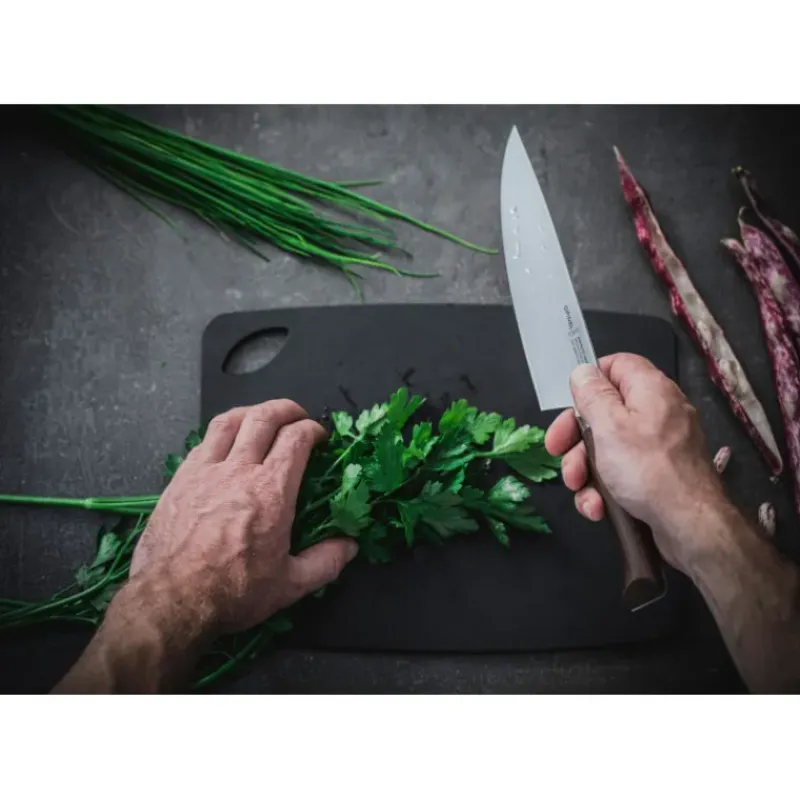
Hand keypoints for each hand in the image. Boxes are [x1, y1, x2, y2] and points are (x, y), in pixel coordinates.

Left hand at [129, 399, 357, 636]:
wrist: (172, 601)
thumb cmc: (234, 592)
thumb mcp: (291, 585)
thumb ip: (326, 561)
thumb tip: (349, 545)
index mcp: (272, 491)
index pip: (296, 439)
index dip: (312, 430)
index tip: (319, 437)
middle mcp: (239, 470)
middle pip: (263, 418)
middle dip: (286, 409)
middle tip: (297, 416)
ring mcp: (204, 471)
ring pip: (228, 421)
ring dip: (251, 412)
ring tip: (261, 417)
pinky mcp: (179, 480)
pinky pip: (202, 442)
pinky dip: (221, 434)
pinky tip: (224, 445)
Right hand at [544, 353, 725, 570]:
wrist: (690, 526)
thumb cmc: (649, 471)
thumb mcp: (609, 426)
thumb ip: (592, 395)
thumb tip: (584, 372)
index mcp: (650, 390)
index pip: (617, 366)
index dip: (590, 382)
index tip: (571, 405)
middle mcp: (657, 412)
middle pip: (605, 412)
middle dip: (576, 439)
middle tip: (558, 454)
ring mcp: (659, 446)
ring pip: (608, 447)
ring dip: (586, 471)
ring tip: (581, 492)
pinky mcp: (658, 475)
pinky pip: (623, 472)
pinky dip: (606, 489)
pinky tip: (598, 507)